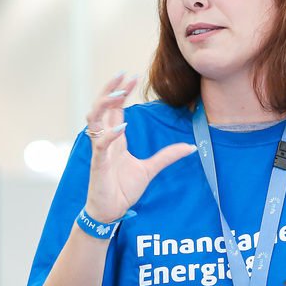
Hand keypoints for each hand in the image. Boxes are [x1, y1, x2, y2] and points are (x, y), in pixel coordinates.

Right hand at [83, 72, 195, 223]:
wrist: (111, 212)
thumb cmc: (123, 189)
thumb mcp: (150, 170)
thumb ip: (167, 156)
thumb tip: (190, 147)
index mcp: (115, 138)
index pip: (114, 108)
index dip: (120, 91)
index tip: (132, 76)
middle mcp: (104, 140)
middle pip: (101, 107)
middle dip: (110, 89)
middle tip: (122, 73)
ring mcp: (100, 151)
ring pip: (94, 120)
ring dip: (103, 105)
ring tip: (117, 93)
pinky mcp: (98, 165)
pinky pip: (100, 145)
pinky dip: (110, 134)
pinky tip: (122, 126)